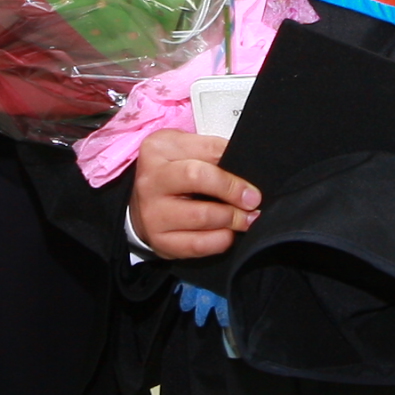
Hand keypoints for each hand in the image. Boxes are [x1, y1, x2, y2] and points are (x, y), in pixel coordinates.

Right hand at [130, 129, 258, 259]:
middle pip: (198, 178)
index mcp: (158, 149)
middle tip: (252, 203)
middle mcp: (150, 181)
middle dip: (232, 192)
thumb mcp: (186, 149)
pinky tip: (227, 234)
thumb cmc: (169, 173)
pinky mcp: (159, 241)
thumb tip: (246, 169)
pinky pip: (197, 245)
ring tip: (244, 219)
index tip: (251, 187)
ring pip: (201, 216)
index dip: (233, 170)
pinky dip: (220, 241)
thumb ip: (214, 151)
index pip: (206, 151)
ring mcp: (152, 214)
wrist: (141, 204)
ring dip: (231, 219)